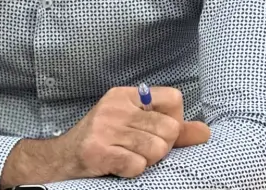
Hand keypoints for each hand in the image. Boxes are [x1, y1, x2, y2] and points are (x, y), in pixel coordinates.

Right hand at [0, 86, 210, 186]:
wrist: (59, 160)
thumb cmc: (102, 142)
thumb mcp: (133, 127)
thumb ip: (172, 130)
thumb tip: (206, 132)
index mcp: (126, 95)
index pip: (174, 99)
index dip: (175, 121)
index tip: (161, 132)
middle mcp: (115, 107)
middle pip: (169, 128)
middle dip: (163, 148)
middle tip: (144, 151)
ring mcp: (104, 127)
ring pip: (156, 149)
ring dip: (148, 161)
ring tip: (130, 158)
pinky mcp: (96, 150)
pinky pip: (136, 164)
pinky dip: (133, 170)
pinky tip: (120, 167)